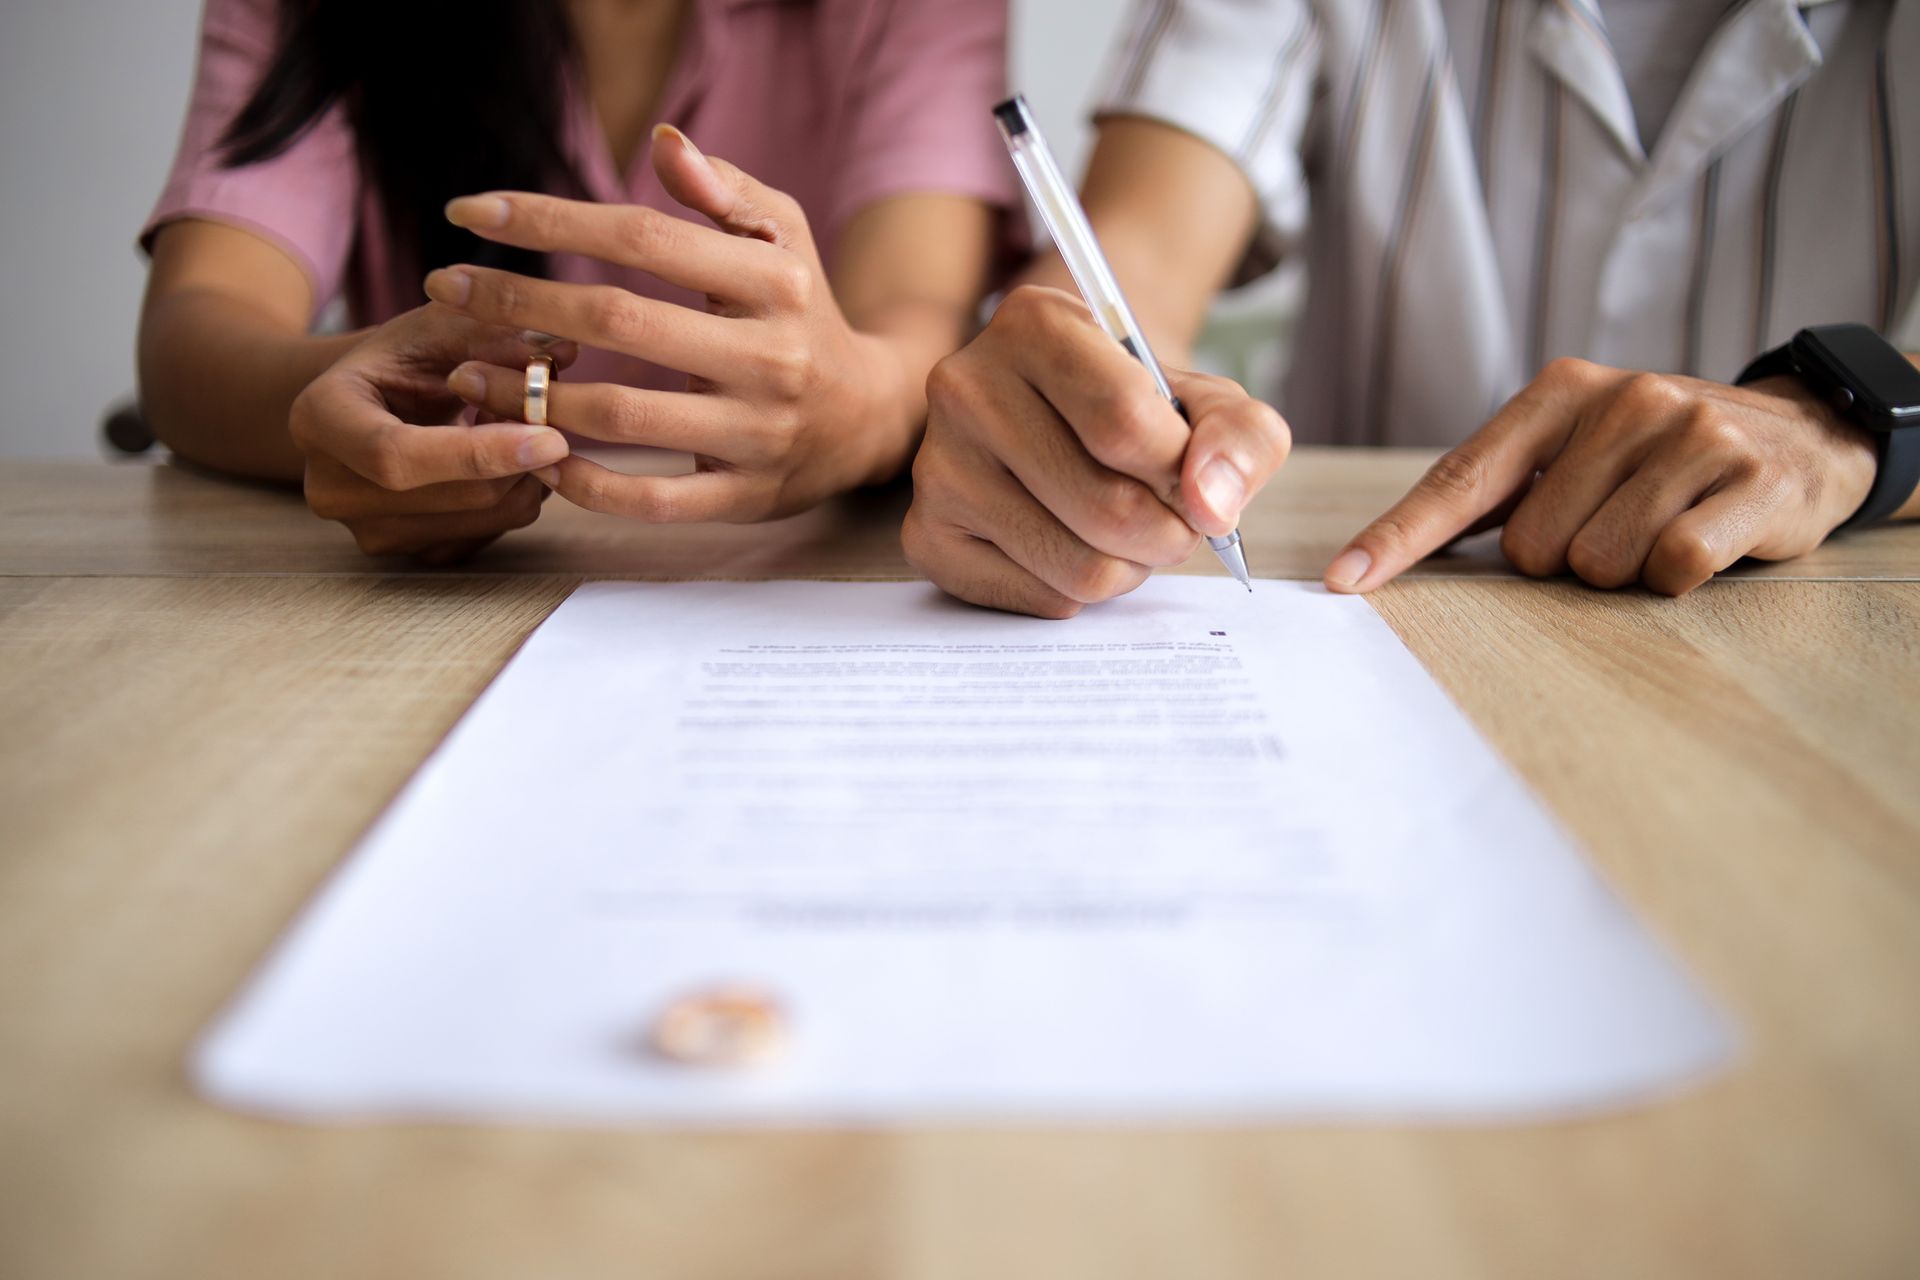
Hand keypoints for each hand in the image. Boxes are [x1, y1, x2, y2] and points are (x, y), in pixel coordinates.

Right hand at [290, 304, 574, 561]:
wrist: (369, 403)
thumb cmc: (403, 358)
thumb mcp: (437, 327)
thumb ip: (492, 336)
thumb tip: (563, 351)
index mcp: (318, 419)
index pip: (395, 456)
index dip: (478, 454)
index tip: (551, 438)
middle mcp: (331, 488)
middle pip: (452, 496)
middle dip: (519, 460)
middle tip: (552, 419)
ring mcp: (369, 531)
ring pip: (483, 519)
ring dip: (524, 477)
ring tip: (518, 430)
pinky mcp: (410, 554)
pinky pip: (489, 535)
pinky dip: (514, 497)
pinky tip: (502, 461)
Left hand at [424, 125, 916, 523]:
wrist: (870, 417)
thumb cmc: (803, 310)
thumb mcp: (784, 235)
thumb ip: (722, 190)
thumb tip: (660, 142)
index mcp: (774, 280)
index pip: (644, 237)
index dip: (551, 220)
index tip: (471, 211)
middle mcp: (770, 355)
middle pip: (619, 320)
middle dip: (519, 300)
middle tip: (446, 287)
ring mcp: (758, 433)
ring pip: (622, 416)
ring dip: (530, 396)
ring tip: (467, 373)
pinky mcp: (745, 496)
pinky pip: (653, 500)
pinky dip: (586, 484)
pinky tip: (537, 456)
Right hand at [903, 285, 1290, 617]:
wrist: (1059, 423)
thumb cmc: (1136, 410)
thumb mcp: (1206, 400)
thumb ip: (1241, 436)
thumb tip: (1211, 503)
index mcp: (1034, 324)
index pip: (1127, 423)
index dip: (1183, 472)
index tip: (1192, 477)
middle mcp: (966, 387)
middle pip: (1108, 506)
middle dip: (1168, 533)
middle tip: (1171, 519)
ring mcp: (938, 465)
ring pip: (1078, 567)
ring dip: (1129, 567)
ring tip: (1125, 534)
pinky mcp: (927, 535)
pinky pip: (1040, 599)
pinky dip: (1079, 592)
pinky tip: (1072, 547)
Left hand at [1324, 359, 1879, 594]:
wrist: (1803, 434)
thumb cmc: (1660, 456)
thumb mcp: (1577, 446)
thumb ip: (1495, 488)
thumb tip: (1384, 547)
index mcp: (1560, 393)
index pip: (1460, 479)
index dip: (1401, 536)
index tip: (1346, 580)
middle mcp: (1623, 401)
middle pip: (1533, 546)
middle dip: (1567, 558)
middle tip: (1619, 522)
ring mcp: (1691, 434)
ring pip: (1599, 563)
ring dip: (1626, 569)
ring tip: (1664, 525)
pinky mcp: (1752, 479)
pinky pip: (1673, 566)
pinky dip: (1678, 576)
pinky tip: (1704, 540)